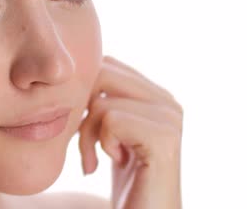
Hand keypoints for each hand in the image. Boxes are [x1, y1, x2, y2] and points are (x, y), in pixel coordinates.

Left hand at [78, 56, 183, 208]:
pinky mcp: (164, 139)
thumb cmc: (126, 182)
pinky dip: (102, 143)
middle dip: (81, 109)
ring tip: (94, 159)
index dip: (83, 92)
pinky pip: (111, 119)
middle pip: (102, 74)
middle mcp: (168, 101)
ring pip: (101, 102)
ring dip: (87, 135)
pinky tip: (112, 161)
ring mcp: (170, 118)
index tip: (82, 128)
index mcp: (157, 95)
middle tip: (84, 145)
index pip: (106, 64)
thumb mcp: (113, 135)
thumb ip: (105, 102)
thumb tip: (75, 72)